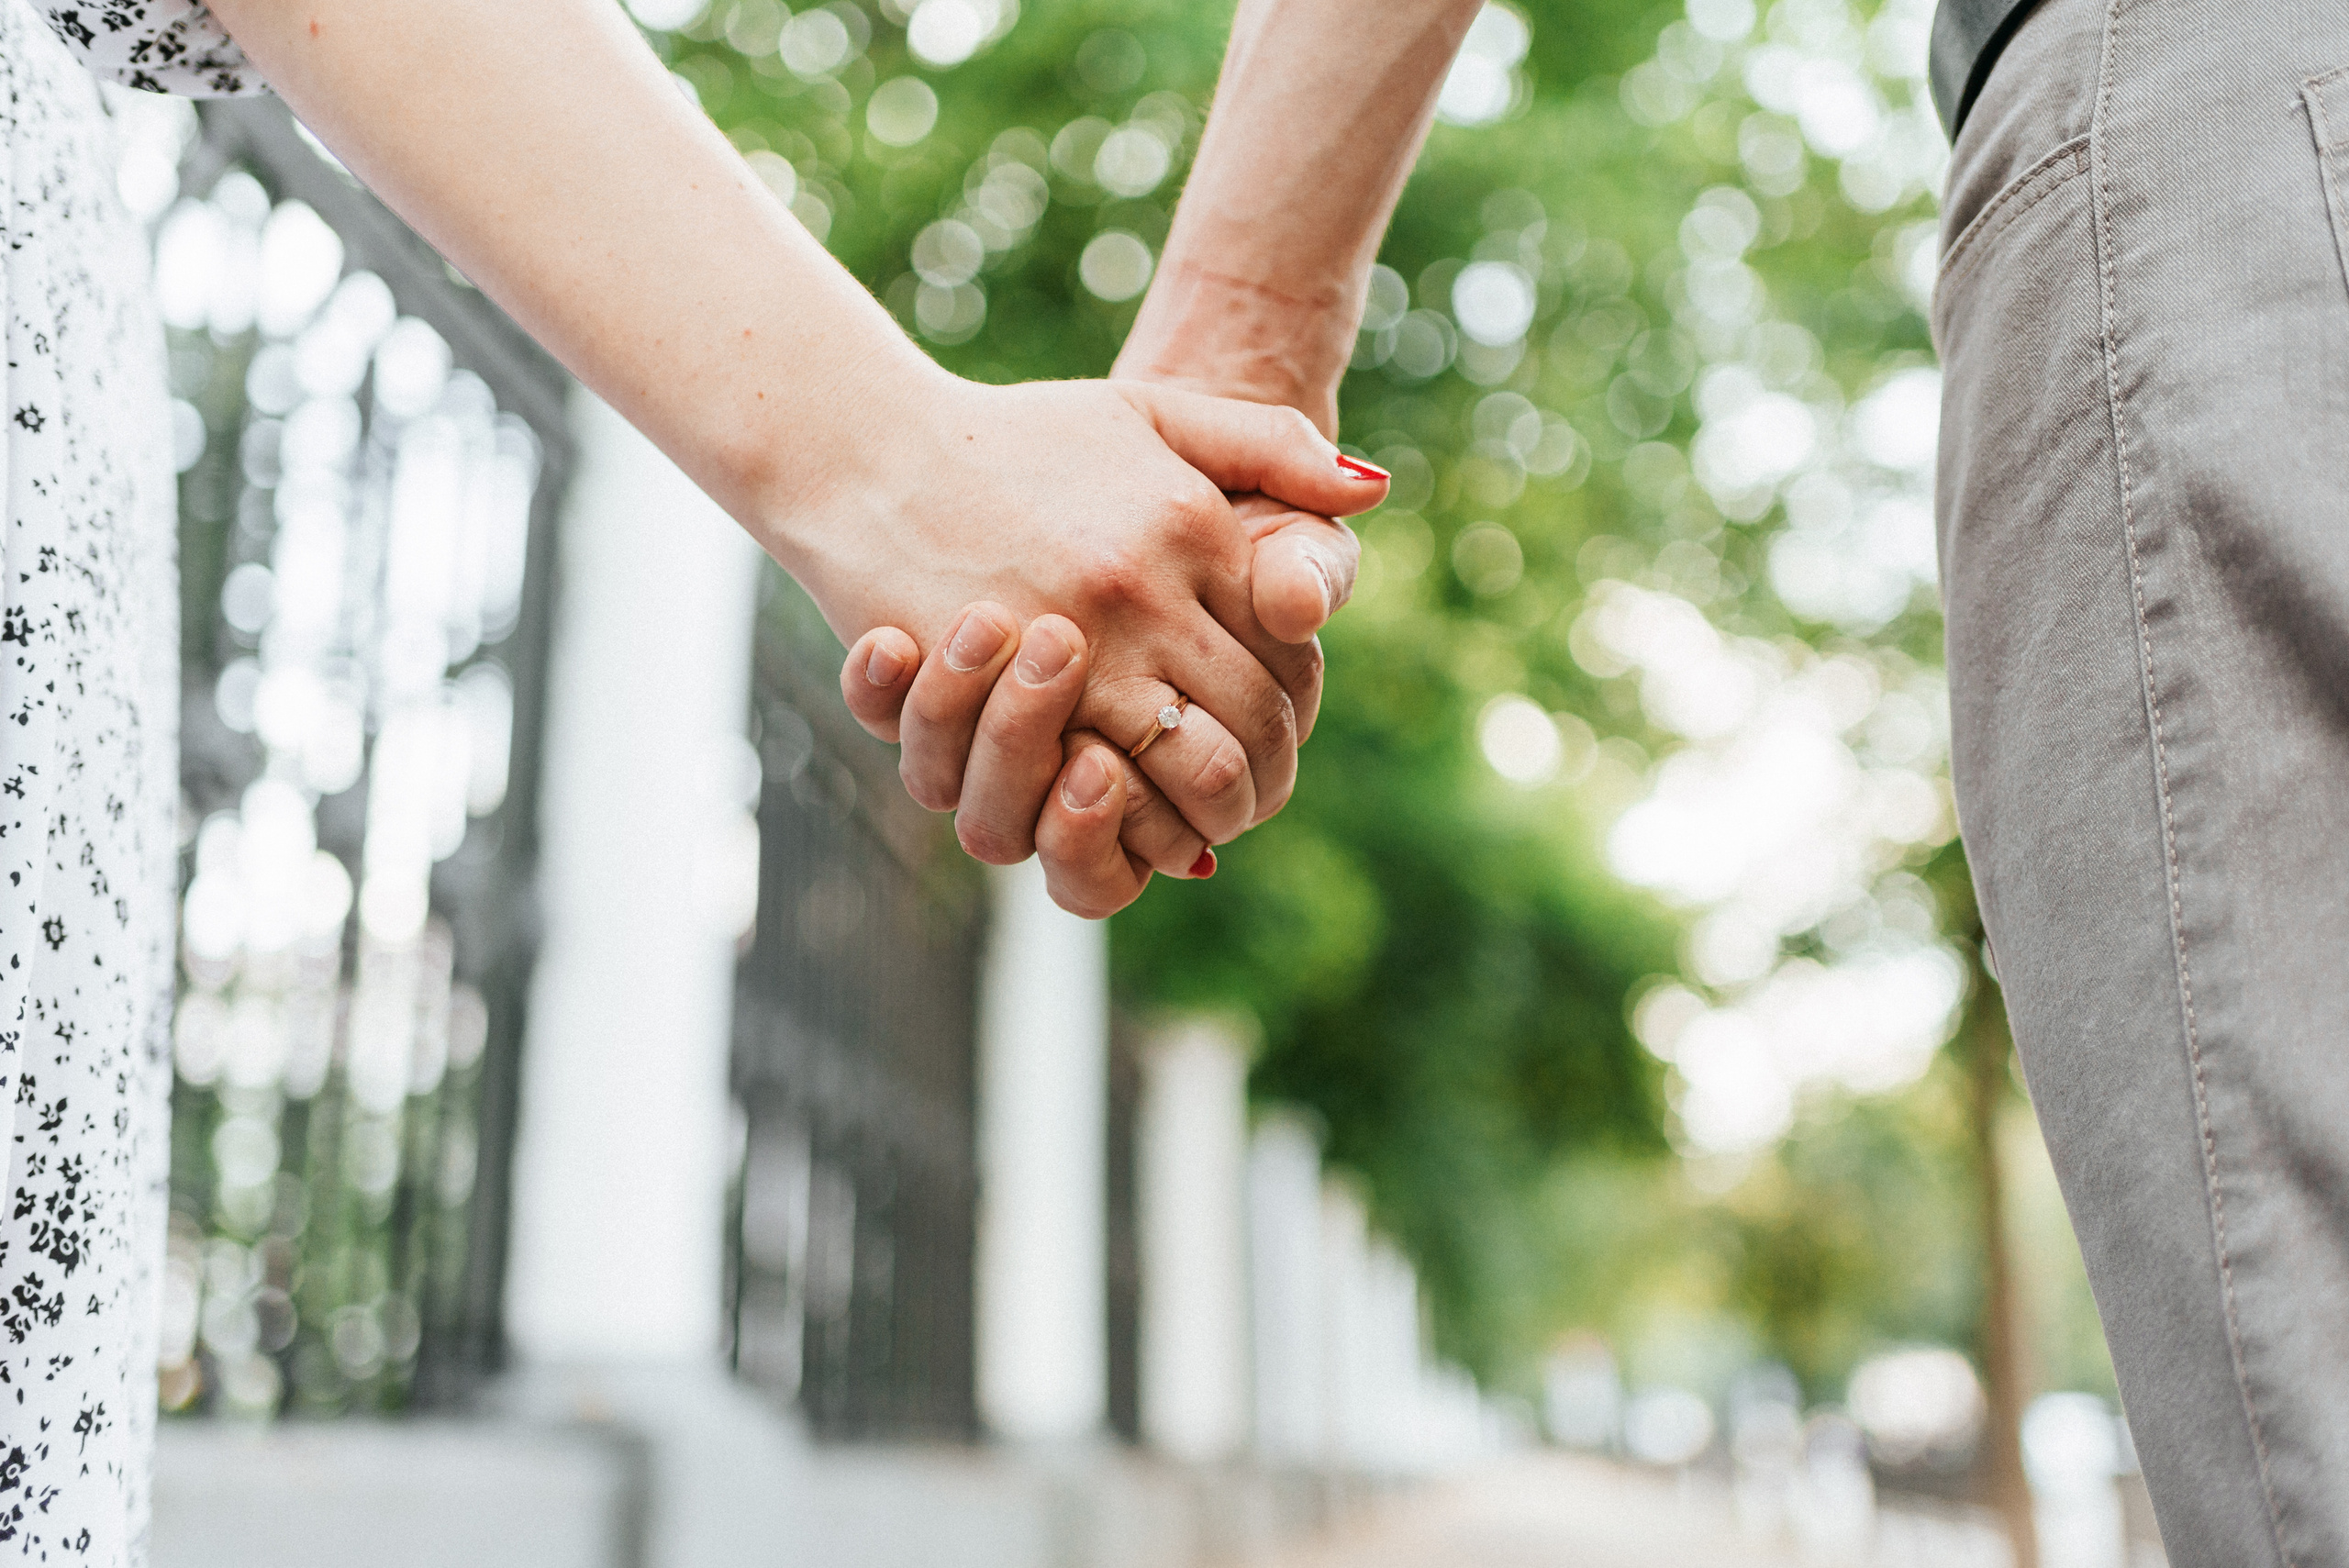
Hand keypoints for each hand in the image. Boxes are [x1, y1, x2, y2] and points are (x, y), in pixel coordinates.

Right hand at [782, 372, 1373, 853]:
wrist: (871, 452)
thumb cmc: (1018, 436)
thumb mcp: (1152, 412)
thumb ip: (1267, 442)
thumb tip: (1373, 491)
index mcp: (1195, 528)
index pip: (1290, 652)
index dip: (1296, 712)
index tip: (1275, 734)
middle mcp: (1145, 590)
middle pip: (1251, 723)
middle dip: (1261, 779)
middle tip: (1245, 801)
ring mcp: (1074, 643)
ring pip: (1189, 770)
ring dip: (1203, 813)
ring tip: (1196, 825)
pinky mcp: (1003, 692)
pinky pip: (1089, 790)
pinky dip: (1123, 820)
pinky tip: (1121, 814)